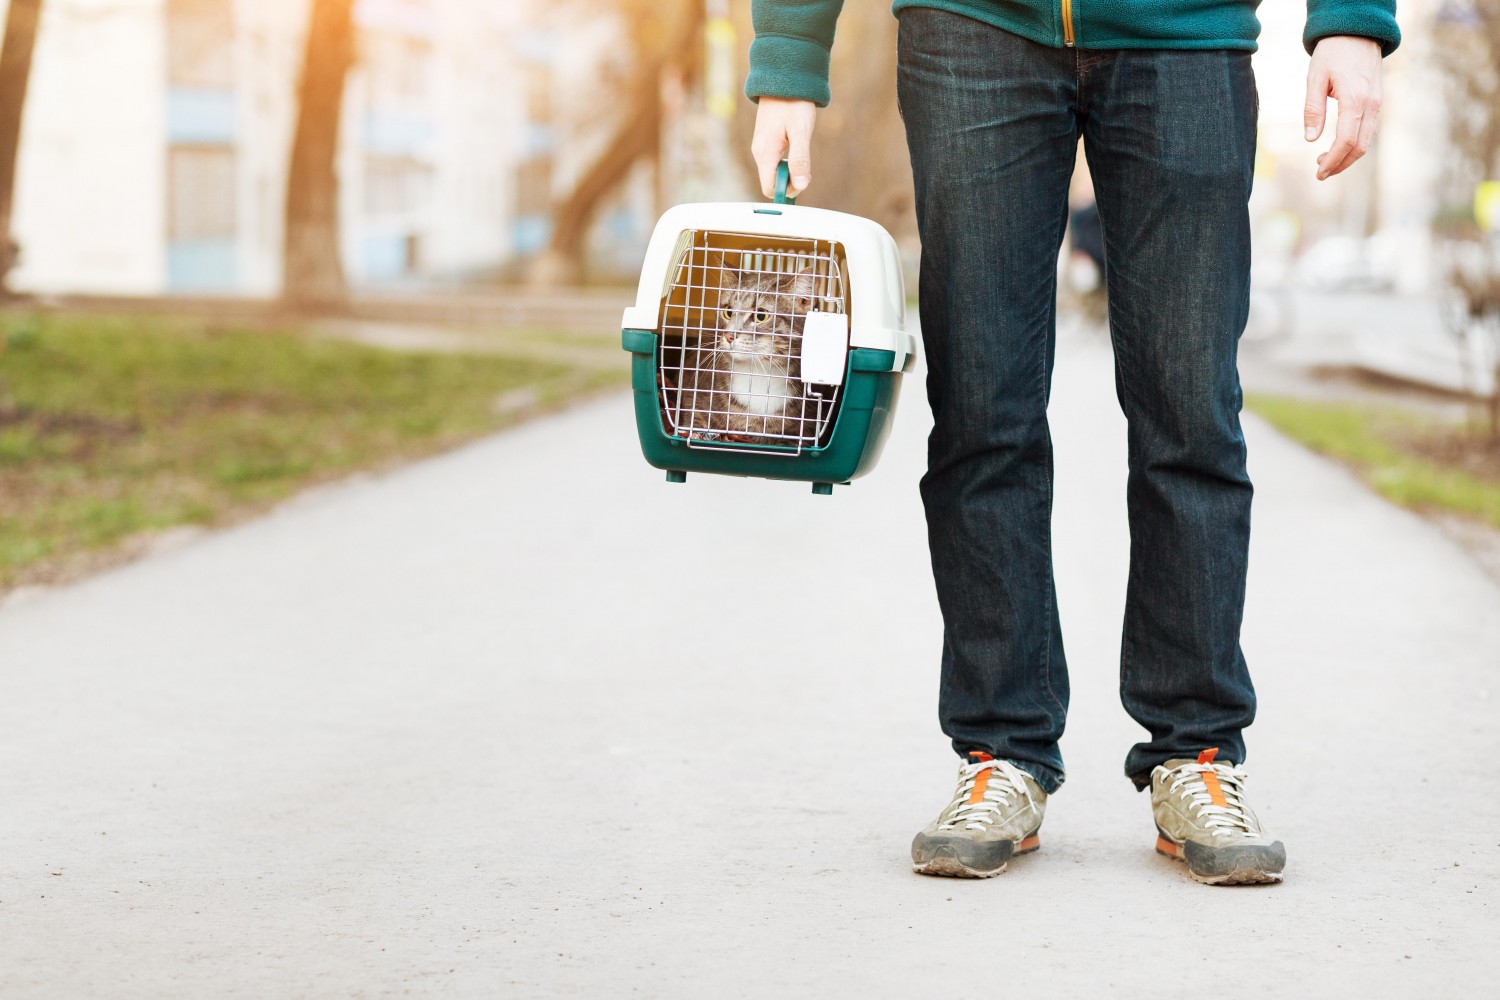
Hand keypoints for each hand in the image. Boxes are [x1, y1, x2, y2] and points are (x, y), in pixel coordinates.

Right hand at [750, 97, 816, 197]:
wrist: (783, 77)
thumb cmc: (793, 102)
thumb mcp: (801, 131)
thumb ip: (800, 159)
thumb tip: (800, 185)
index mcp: (765, 153)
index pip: (770, 188)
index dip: (787, 190)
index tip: (803, 178)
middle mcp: (759, 153)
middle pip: (772, 182)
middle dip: (790, 180)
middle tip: (806, 164)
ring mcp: (761, 147)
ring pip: (773, 172)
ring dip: (789, 170)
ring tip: (802, 149)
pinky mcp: (766, 141)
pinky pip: (774, 161)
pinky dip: (786, 161)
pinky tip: (796, 144)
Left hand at [1304, 35, 1382, 180]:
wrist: (1358, 32)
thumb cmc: (1333, 53)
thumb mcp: (1315, 78)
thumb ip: (1313, 109)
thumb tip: (1310, 139)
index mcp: (1355, 99)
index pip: (1346, 140)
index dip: (1333, 160)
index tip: (1319, 172)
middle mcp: (1371, 104)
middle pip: (1360, 147)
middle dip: (1340, 164)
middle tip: (1320, 173)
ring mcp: (1378, 103)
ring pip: (1366, 141)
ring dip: (1347, 156)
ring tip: (1324, 162)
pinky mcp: (1377, 102)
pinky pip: (1368, 130)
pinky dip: (1354, 144)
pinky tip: (1337, 146)